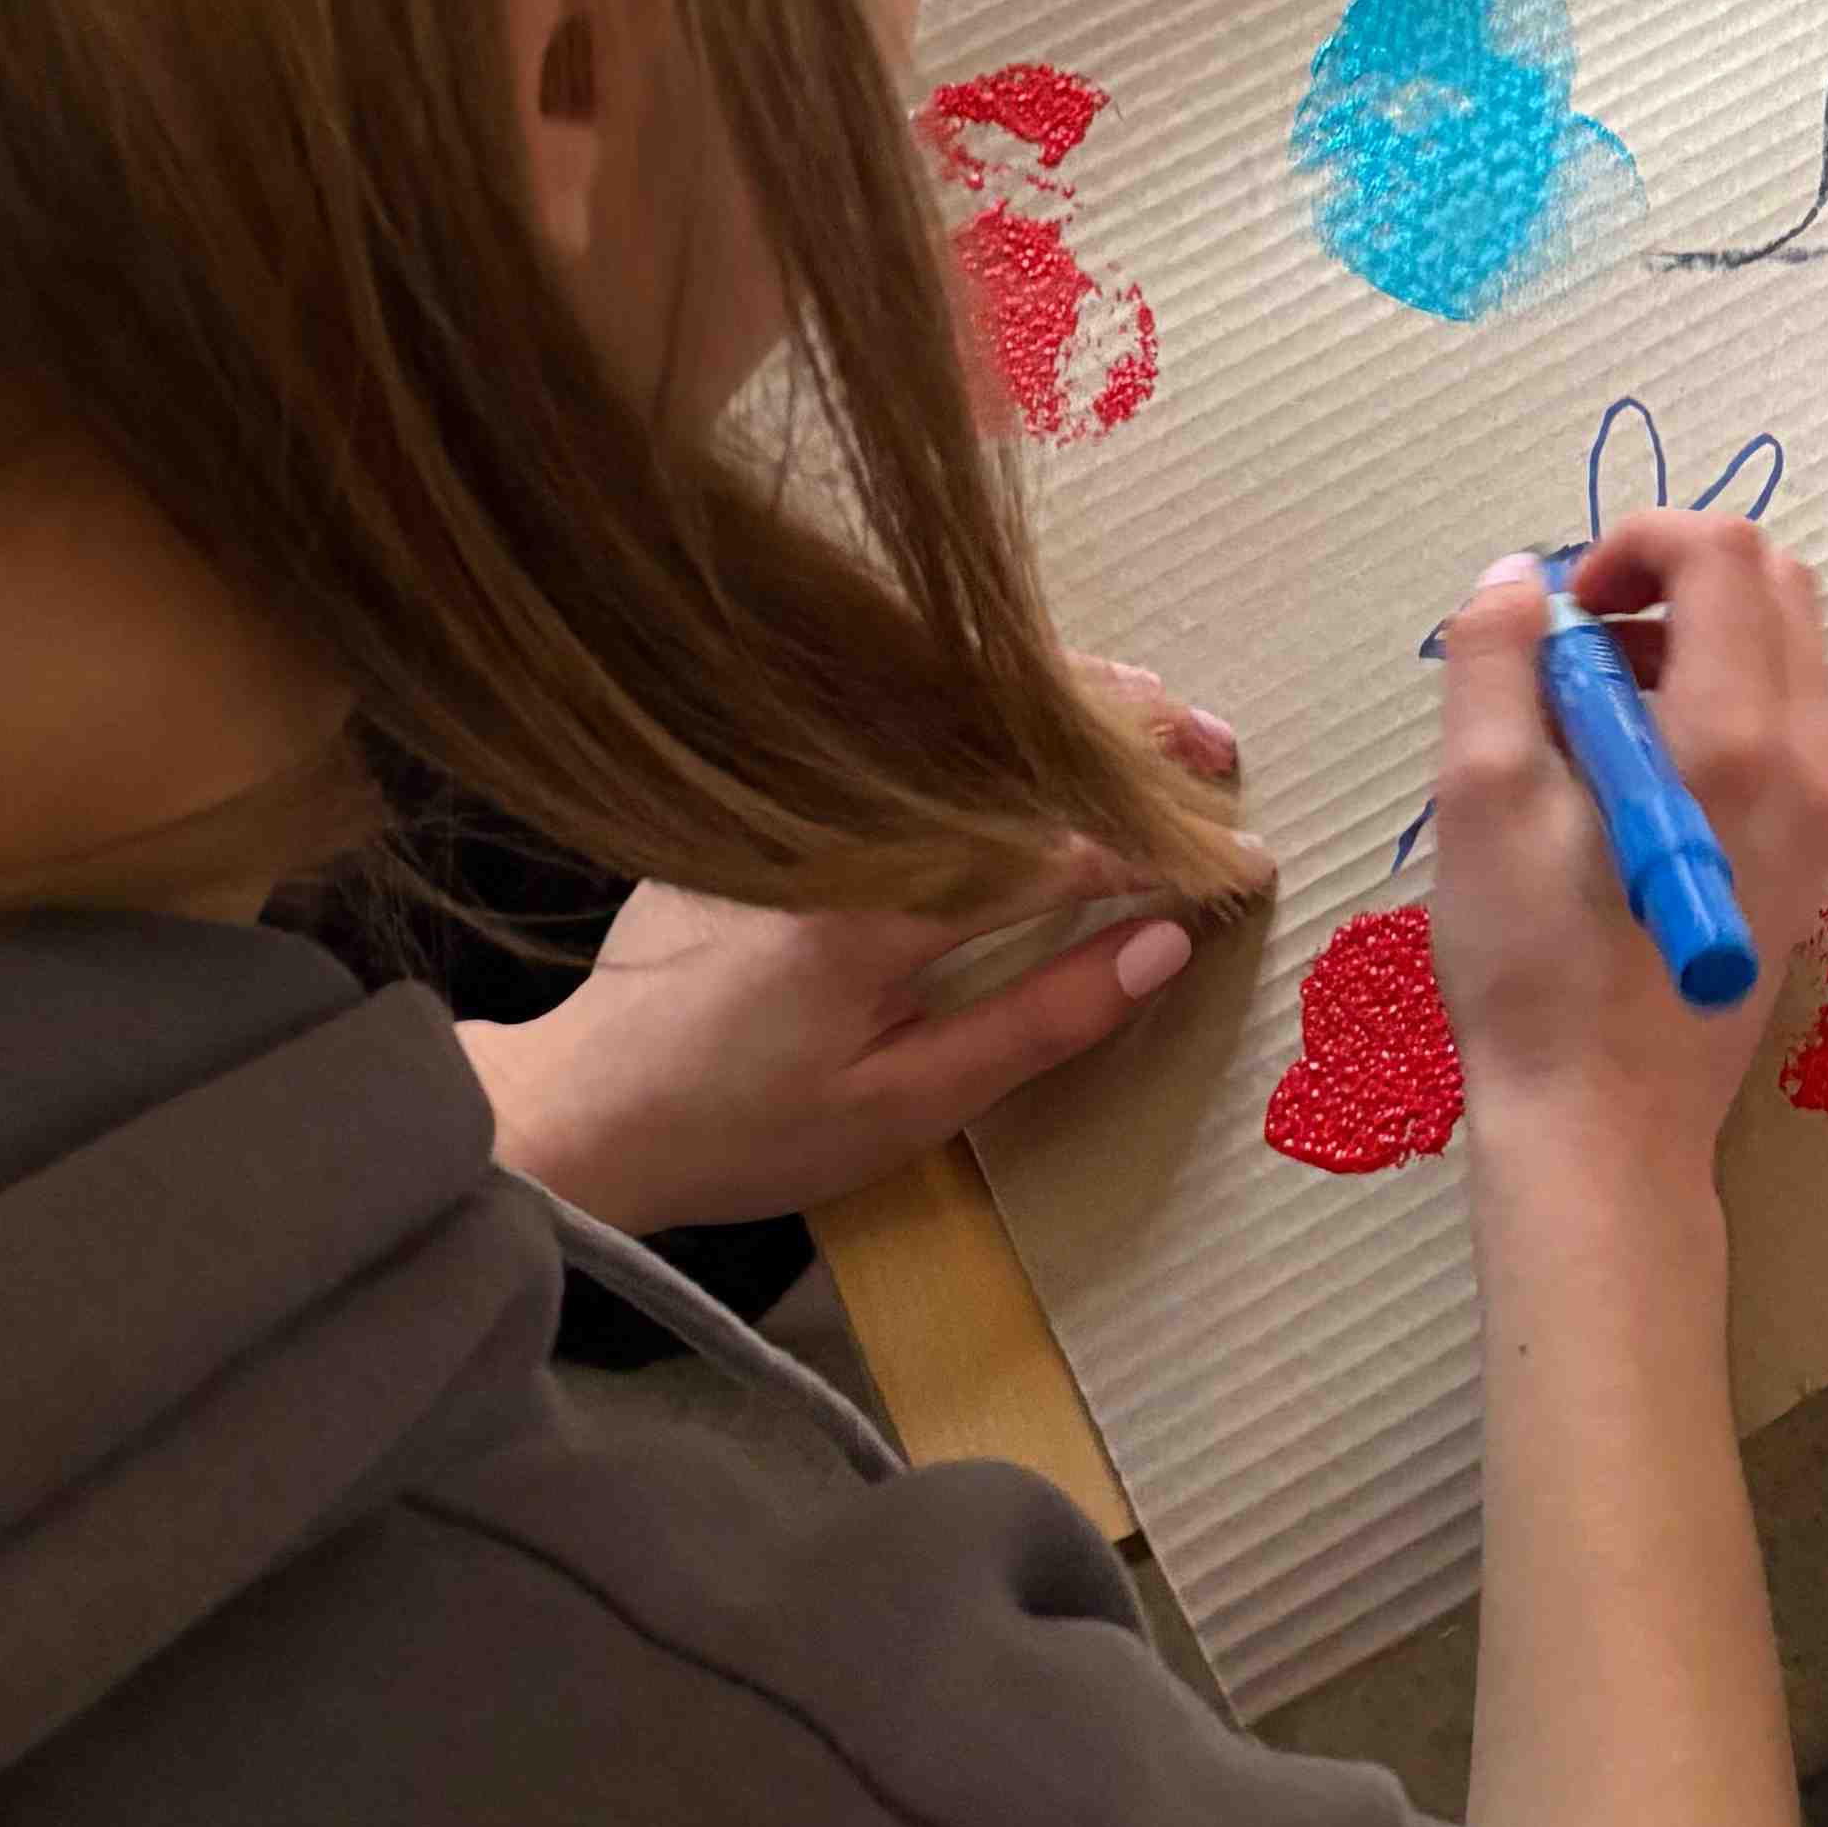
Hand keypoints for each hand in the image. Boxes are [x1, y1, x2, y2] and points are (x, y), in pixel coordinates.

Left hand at [467, 665, 1247, 1233]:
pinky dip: (991, 704)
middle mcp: (843, 817)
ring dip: (1069, 698)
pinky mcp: (771, 783)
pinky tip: (1040, 712)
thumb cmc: (742, 1128)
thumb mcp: (903, 1107)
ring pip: (960, 702)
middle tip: (1223, 756)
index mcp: (882, 904)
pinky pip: (904, 712)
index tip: (1245, 865)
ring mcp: (801, 788)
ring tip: (1157, 716)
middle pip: (1014, 736)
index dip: (1166, 852)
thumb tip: (1164, 946)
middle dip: (1134, 740)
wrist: (582, 1104)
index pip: (1063, 847)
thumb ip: (1041, 1024)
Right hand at [1424, 514, 1827, 1209]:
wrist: (1604, 1123)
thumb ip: (1498, 661)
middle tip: (1578, 648)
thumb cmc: (1533, 967)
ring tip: (1588, 717)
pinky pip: (1786, 722)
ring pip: (1786, 651)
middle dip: (1674, 579)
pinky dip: (1717, 701)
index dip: (1635, 543)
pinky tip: (1632, 773)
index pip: (1724, 553)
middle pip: (1775, 584)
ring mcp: (1826, 808)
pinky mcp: (1816, 851)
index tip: (1562, 609)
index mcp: (1735, 732)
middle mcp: (1810, 756)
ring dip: (1693, 639)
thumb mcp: (1481, 799)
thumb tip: (1520, 577)